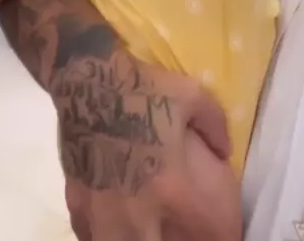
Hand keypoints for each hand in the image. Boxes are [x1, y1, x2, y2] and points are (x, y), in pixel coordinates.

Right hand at [51, 47, 240, 239]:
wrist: (88, 79)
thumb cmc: (143, 87)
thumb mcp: (193, 96)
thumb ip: (216, 127)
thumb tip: (224, 152)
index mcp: (171, 188)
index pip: (205, 235)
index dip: (221, 238)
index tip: (224, 234)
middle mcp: (138, 212)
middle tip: (176, 229)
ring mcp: (104, 213)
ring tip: (141, 230)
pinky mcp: (78, 203)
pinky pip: (90, 237)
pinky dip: (102, 235)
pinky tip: (111, 226)